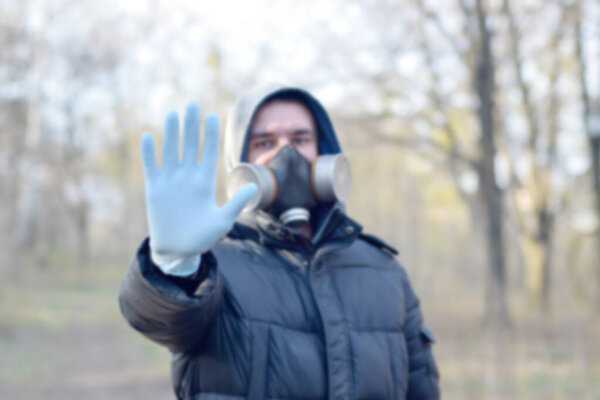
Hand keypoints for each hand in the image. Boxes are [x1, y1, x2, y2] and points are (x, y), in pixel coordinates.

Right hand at [141, 102, 256, 255]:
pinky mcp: (154, 189)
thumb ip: (236, 203)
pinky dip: (149, 153)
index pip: (208, 153)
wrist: (178, 250)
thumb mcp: (223, 221)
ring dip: (170, 134)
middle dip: (191, 127)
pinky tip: (147, 137)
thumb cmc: (202, 237)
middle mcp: (188, 177)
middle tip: (192, 105)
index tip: (213, 116)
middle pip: (189, 146)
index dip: (210, 135)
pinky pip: (151, 167)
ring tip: (172, 114)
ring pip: (170, 152)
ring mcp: (170, 181)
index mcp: (205, 182)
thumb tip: (254, 186)